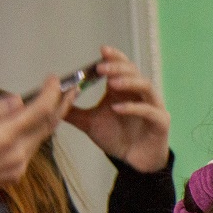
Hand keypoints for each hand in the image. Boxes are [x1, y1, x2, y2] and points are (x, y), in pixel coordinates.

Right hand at [0, 82, 73, 187]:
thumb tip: (18, 100)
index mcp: (2, 138)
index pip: (39, 112)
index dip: (50, 93)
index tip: (54, 79)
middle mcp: (16, 155)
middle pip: (47, 127)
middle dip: (61, 105)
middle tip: (68, 88)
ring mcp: (17, 168)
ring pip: (39, 139)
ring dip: (49, 120)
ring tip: (55, 103)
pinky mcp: (14, 176)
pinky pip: (29, 151)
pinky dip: (34, 134)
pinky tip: (32, 125)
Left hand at [63, 46, 169, 172]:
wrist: (133, 162)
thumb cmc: (117, 139)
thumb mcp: (89, 123)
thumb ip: (73, 111)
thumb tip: (52, 100)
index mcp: (124, 91)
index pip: (122, 67)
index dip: (114, 57)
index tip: (102, 51)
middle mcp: (139, 95)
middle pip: (134, 72)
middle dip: (117, 67)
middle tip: (101, 68)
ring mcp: (152, 106)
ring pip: (146, 86)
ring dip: (129, 82)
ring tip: (112, 84)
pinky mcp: (160, 122)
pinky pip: (149, 110)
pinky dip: (133, 108)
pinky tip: (117, 109)